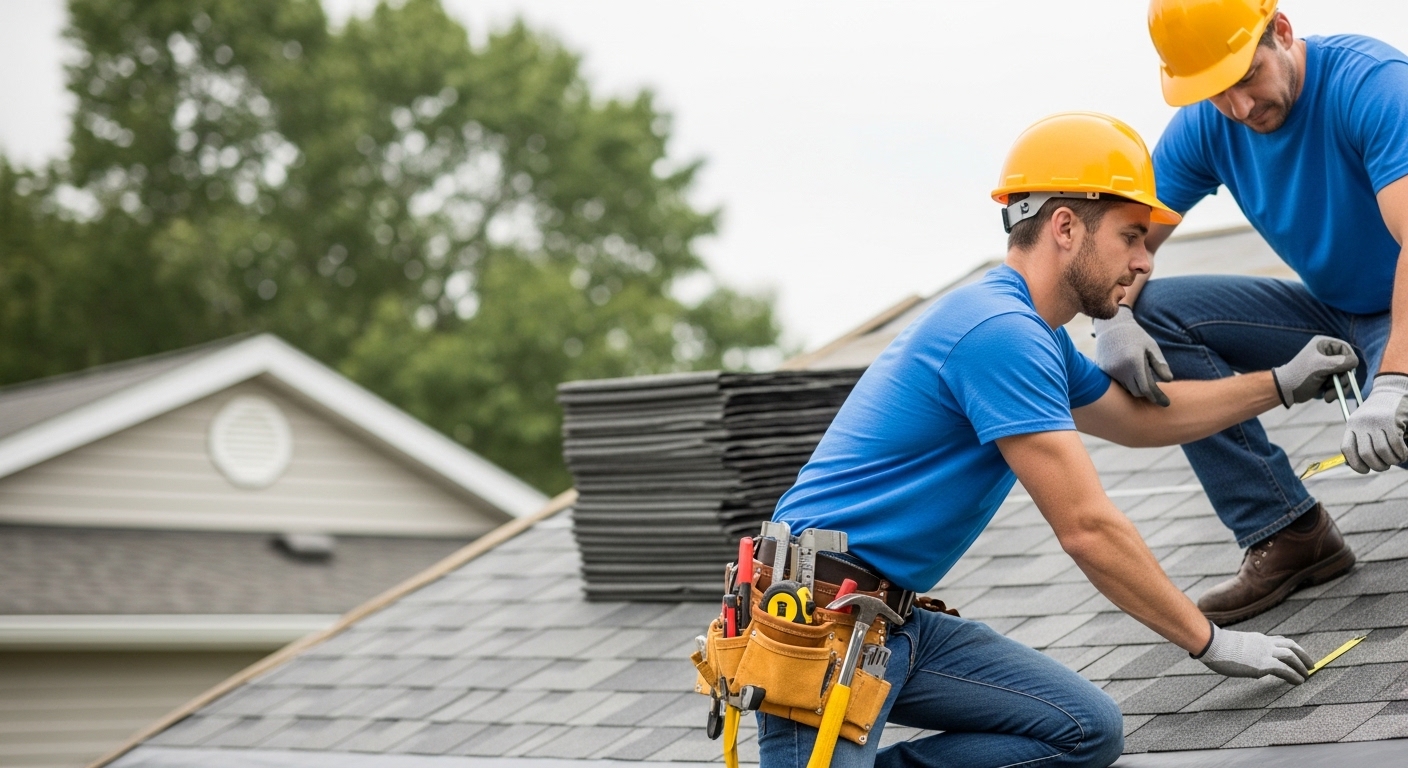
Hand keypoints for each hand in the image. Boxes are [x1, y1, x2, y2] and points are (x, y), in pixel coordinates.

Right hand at [1094, 305, 1172, 406]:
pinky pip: (1117, 384)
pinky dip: (1125, 381)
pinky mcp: (1102, 371)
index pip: (1147, 388)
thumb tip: (1169, 380)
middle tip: (1155, 388)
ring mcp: (1109, 371)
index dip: (1158, 397)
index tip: (1166, 403)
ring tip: (1140, 374)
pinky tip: (1129, 371)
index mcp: (1134, 362)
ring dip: (1135, 386)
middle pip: (1137, 392)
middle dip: (1147, 392)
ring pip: (1127, 389)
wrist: (1111, 326)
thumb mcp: (1151, 347)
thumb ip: (1160, 364)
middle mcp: (1120, 369)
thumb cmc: (1136, 336)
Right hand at [1195, 623, 1313, 683]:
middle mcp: (1264, 643)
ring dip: (1301, 666)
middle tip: (1311, 665)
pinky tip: (1298, 681)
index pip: (1279, 640)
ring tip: (1307, 675)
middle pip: (1290, 645)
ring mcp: (1264, 652)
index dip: (1291, 648)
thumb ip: (1245, 653)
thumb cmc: (1216, 647)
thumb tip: (1248, 666)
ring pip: (1291, 655)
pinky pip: (1284, 669)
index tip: (1297, 655)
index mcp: (1257, 638)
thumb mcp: (1234, 647)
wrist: (1212, 644)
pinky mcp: (1262, 664)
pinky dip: (1294, 676)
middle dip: (1303, 655)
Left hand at [1270, 336, 1357, 407]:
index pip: (1346, 349)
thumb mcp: (1321, 366)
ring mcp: (1328, 367)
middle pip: (1347, 365)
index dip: (1349, 361)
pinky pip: (1339, 384)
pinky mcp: (1327, 379)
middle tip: (1338, 386)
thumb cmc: (1300, 375)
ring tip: (1329, 395)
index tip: (1347, 371)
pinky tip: (1327, 397)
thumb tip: (1355, 361)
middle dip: (1344, 379)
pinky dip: (1335, 392)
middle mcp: (1327, 354)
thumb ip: (1340, 362)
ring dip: (1340, 388)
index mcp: (1324, 345)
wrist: (1285, 390)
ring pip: (1345, 376)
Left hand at [1342, 373, 1407, 472]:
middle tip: (1385, 466)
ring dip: (1391, 460)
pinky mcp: (1391, 421)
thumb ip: (1361, 440)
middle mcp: (1361, 424)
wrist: (1392, 390)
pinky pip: (1396, 445)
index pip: (1347, 449)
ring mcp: (1376, 422)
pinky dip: (1401, 453)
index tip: (1365, 470)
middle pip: (1365, 454)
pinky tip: (1404, 453)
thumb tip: (1360, 465)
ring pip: (1382, 452)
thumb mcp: (1364, 423)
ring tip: (1396, 459)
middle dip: (1377, 466)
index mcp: (1352, 425)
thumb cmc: (1379, 412)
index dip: (1355, 464)